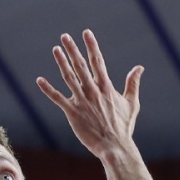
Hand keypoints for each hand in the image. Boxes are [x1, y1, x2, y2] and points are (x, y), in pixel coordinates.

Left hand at [37, 30, 143, 160]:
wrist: (114, 146)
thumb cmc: (123, 127)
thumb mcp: (132, 103)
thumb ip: (133, 84)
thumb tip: (139, 67)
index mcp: (106, 87)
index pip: (98, 61)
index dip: (91, 45)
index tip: (86, 32)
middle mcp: (93, 91)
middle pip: (81, 65)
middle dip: (72, 49)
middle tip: (65, 36)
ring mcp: (82, 101)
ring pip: (69, 77)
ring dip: (61, 62)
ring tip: (55, 49)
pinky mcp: (72, 113)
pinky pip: (57, 98)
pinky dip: (48, 89)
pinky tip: (39, 80)